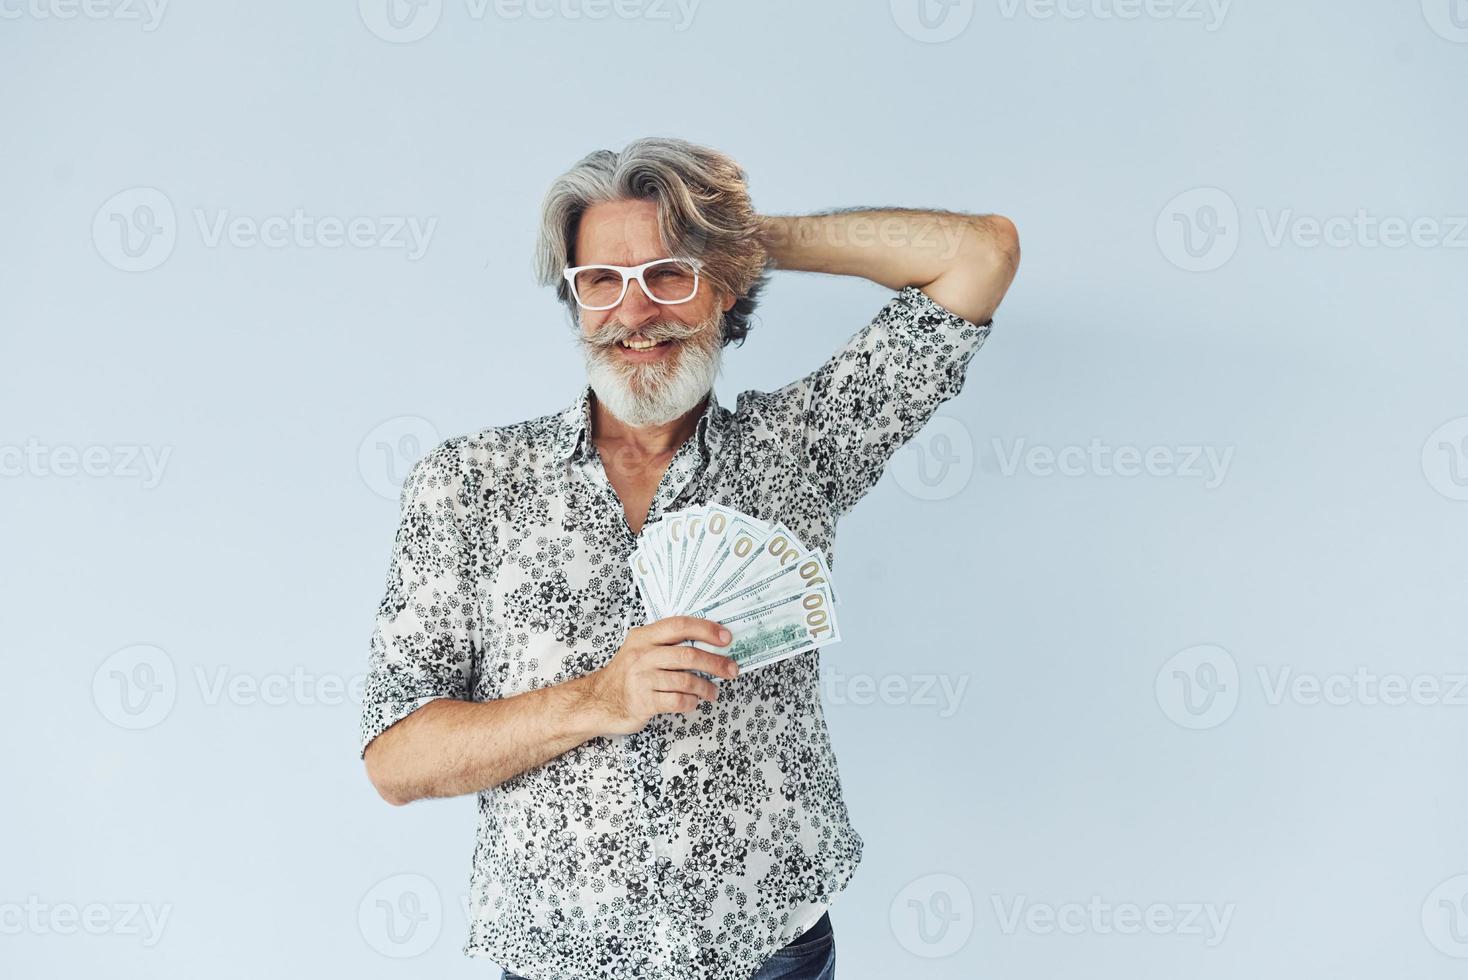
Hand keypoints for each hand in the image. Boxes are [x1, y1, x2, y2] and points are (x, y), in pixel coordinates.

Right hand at [581, 617, 738, 735]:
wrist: (598, 701)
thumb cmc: (627, 675)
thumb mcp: (640, 649)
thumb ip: (667, 644)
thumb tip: (709, 642)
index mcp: (644, 637)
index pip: (680, 625)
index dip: (706, 629)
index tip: (726, 637)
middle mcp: (642, 655)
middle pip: (688, 655)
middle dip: (716, 663)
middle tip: (732, 669)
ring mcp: (641, 679)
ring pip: (686, 680)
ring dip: (706, 687)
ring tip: (713, 692)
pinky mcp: (643, 701)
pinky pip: (677, 701)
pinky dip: (691, 702)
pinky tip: (693, 702)